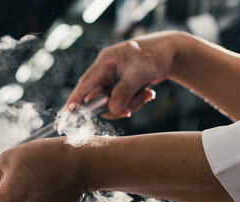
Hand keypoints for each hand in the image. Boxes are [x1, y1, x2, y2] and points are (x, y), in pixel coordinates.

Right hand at [64, 31, 183, 118]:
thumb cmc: (156, 55)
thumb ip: (124, 91)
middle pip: (98, 97)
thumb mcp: (140, 72)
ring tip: (147, 95)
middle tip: (129, 110)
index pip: (86, 82)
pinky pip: (121, 101)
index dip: (75, 98)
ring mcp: (113, 79)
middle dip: (114, 106)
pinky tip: (148, 94)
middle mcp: (106, 70)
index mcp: (105, 61)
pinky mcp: (121, 85)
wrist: (173, 52)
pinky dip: (134, 102)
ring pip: (111, 102)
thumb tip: (112, 108)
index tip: (67, 112)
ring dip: (129, 104)